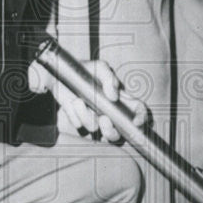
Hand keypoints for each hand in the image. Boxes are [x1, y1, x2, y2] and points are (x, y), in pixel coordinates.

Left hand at [28, 58, 147, 140]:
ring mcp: (95, 119)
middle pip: (119, 134)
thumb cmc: (85, 70)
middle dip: (111, 132)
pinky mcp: (80, 121)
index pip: (138, 111)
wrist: (60, 76)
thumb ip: (109, 78)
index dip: (142, 118)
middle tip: (103, 119)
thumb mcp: (99, 67)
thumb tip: (114, 96)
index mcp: (121, 99)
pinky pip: (79, 126)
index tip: (137, 122)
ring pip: (96, 131)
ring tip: (78, 101)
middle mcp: (110, 113)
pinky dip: (74, 114)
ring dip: (86, 116)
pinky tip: (72, 103)